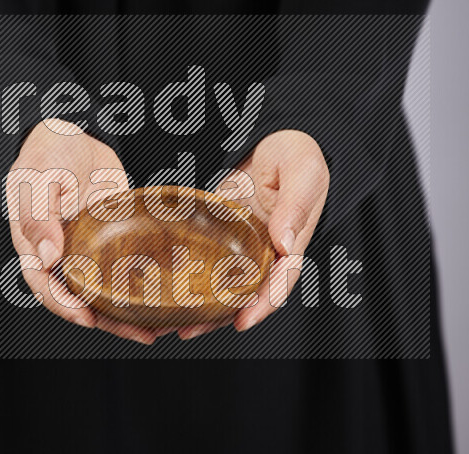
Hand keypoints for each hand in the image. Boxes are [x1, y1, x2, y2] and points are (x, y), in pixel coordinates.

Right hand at [7, 120, 159, 343]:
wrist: (75, 129)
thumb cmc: (47, 151)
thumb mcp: (36, 179)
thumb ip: (39, 217)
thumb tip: (48, 257)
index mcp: (35, 244)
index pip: (45, 285)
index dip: (65, 306)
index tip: (87, 318)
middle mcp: (60, 253)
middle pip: (80, 297)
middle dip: (108, 320)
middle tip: (140, 333)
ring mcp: (86, 247)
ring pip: (104, 289)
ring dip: (127, 311)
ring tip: (156, 327)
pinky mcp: (109, 238)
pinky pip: (123, 266)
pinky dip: (138, 283)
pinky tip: (159, 296)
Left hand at [177, 130, 329, 339]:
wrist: (276, 138)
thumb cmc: (297, 153)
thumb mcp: (303, 172)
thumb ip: (296, 205)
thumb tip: (284, 242)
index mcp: (291, 241)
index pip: (279, 280)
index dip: (263, 304)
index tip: (243, 321)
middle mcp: (267, 250)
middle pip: (246, 292)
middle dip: (220, 315)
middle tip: (189, 330)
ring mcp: (244, 243)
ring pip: (223, 281)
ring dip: (200, 303)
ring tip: (168, 320)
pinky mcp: (222, 232)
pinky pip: (206, 258)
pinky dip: (189, 273)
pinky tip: (165, 286)